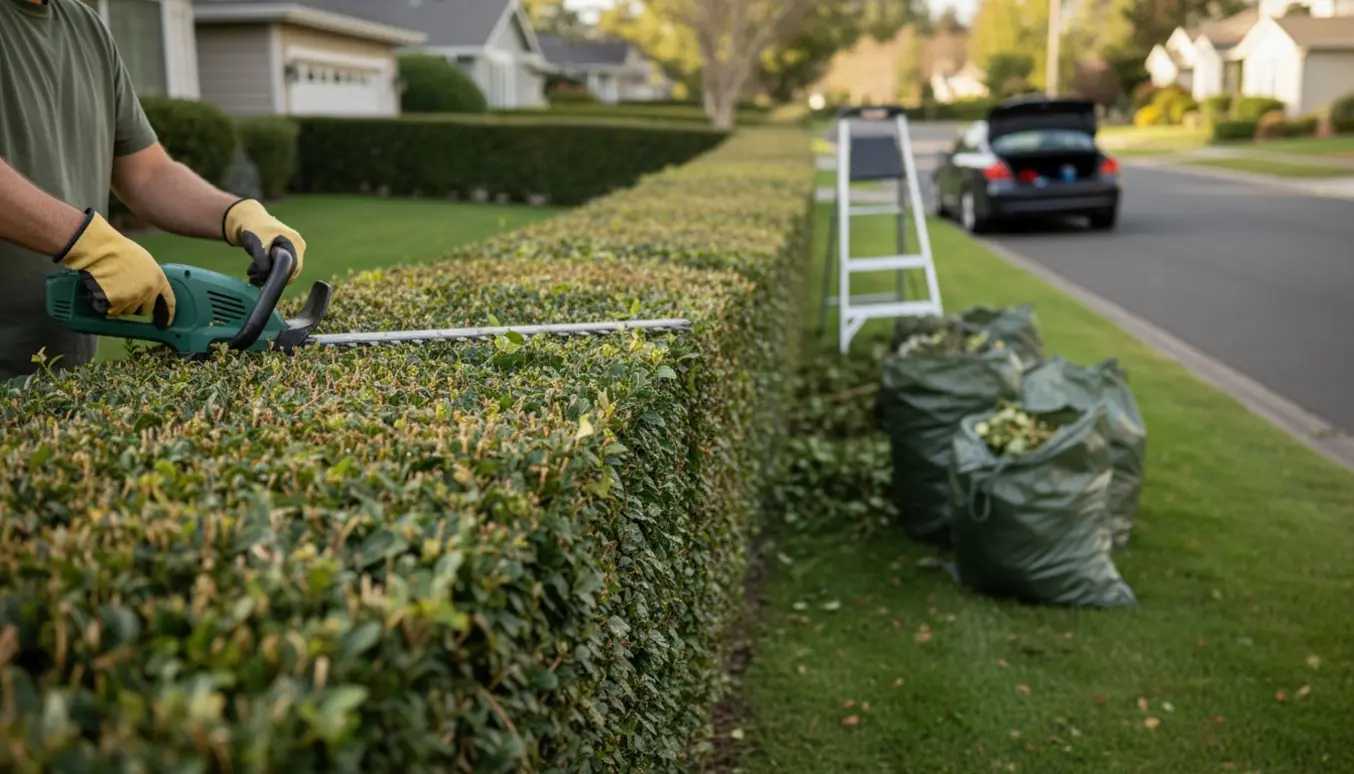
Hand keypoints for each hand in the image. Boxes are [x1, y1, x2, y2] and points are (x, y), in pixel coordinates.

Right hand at [55, 209, 174, 325]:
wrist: (100, 249)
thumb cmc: (119, 251)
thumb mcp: (144, 263)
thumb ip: (150, 278)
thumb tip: (149, 290)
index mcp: (159, 279)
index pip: (169, 302)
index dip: (167, 314)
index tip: (164, 323)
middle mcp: (149, 291)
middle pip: (145, 310)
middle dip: (136, 306)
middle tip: (124, 295)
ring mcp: (134, 297)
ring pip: (127, 311)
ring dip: (120, 305)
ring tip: (112, 288)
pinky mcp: (118, 302)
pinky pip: (113, 311)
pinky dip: (107, 306)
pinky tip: (104, 292)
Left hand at [222, 198, 305, 285]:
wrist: (250, 219)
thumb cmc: (254, 230)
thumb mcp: (257, 246)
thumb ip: (263, 263)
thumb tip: (265, 278)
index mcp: (295, 243)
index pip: (292, 268)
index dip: (279, 277)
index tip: (262, 280)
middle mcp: (298, 247)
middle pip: (290, 270)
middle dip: (272, 276)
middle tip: (253, 277)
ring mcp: (295, 249)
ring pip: (285, 270)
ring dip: (268, 274)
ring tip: (252, 272)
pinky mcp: (288, 251)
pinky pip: (282, 266)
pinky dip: (269, 270)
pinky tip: (257, 268)